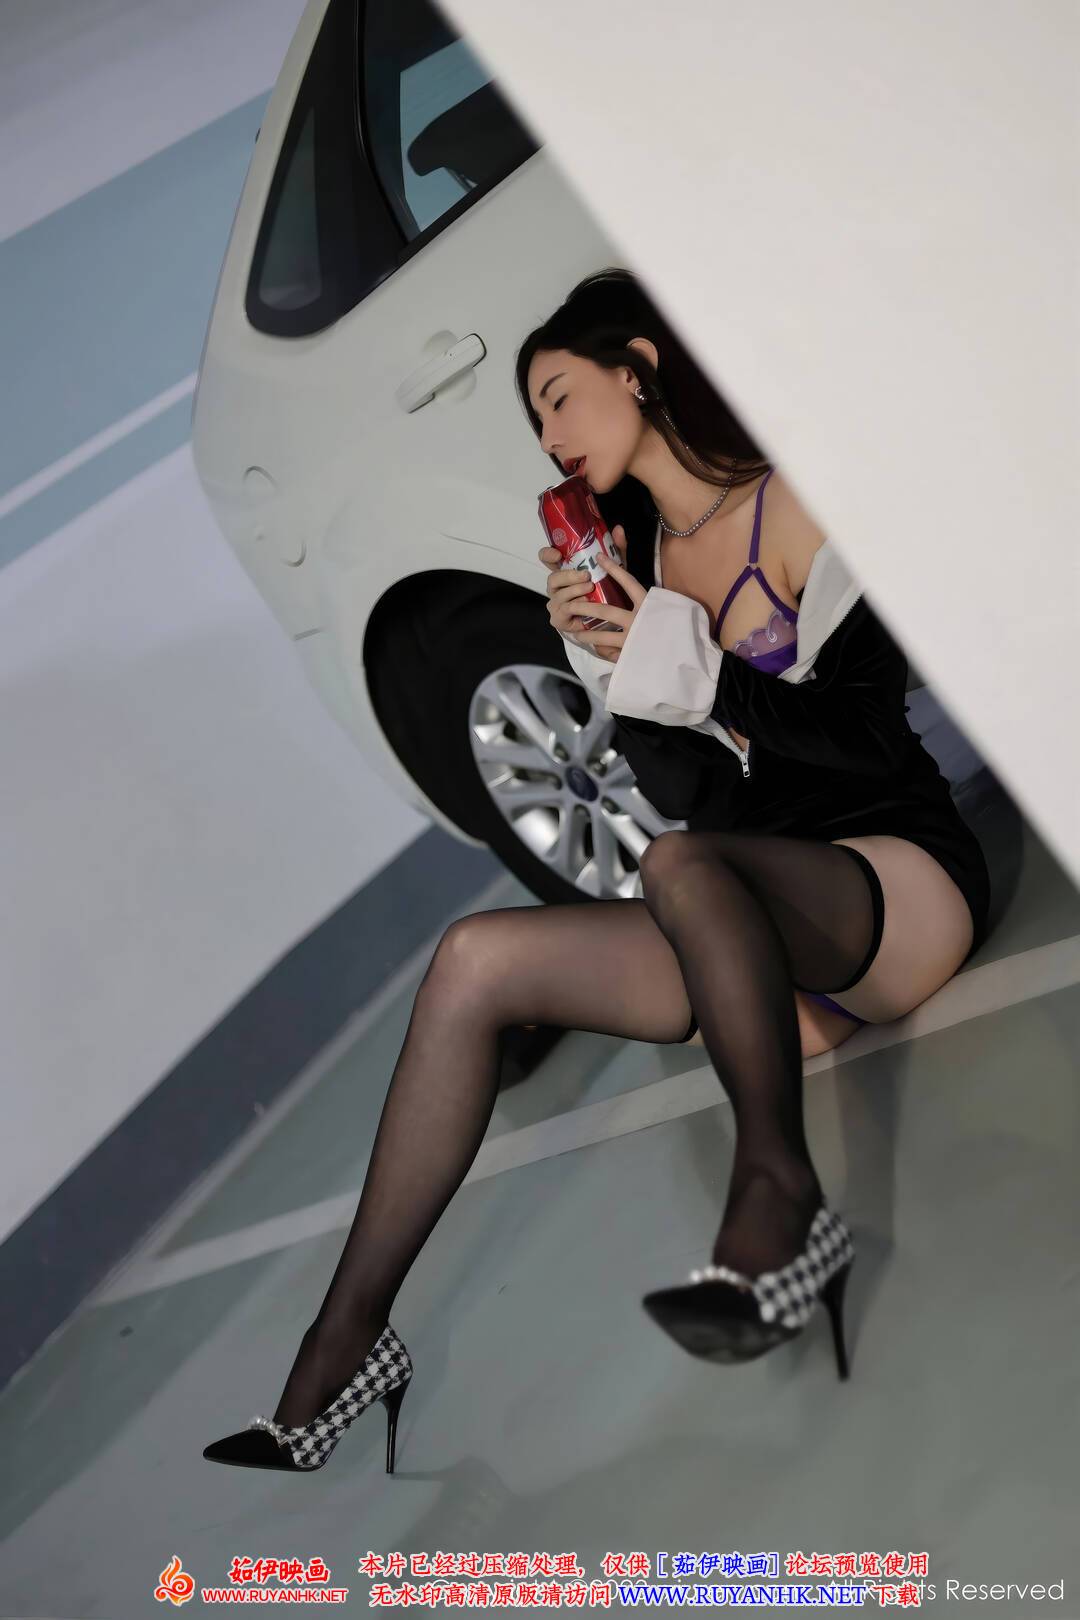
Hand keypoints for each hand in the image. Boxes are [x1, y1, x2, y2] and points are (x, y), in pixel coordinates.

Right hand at [537, 525, 645, 662]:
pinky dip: (576, 607)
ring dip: (574, 591)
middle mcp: (556, 586)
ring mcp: (556, 602)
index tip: (558, 554)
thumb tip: (618, 529)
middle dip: (568, 575)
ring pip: (558, 595)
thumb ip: (614, 550)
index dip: (547, 554)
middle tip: (586, 575)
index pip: (546, 558)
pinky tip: (587, 605)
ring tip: (590, 589)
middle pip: (552, 578)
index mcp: (564, 569)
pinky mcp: (559, 619)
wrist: (608, 619)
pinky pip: (564, 611)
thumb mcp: (613, 569)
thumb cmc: (606, 590)